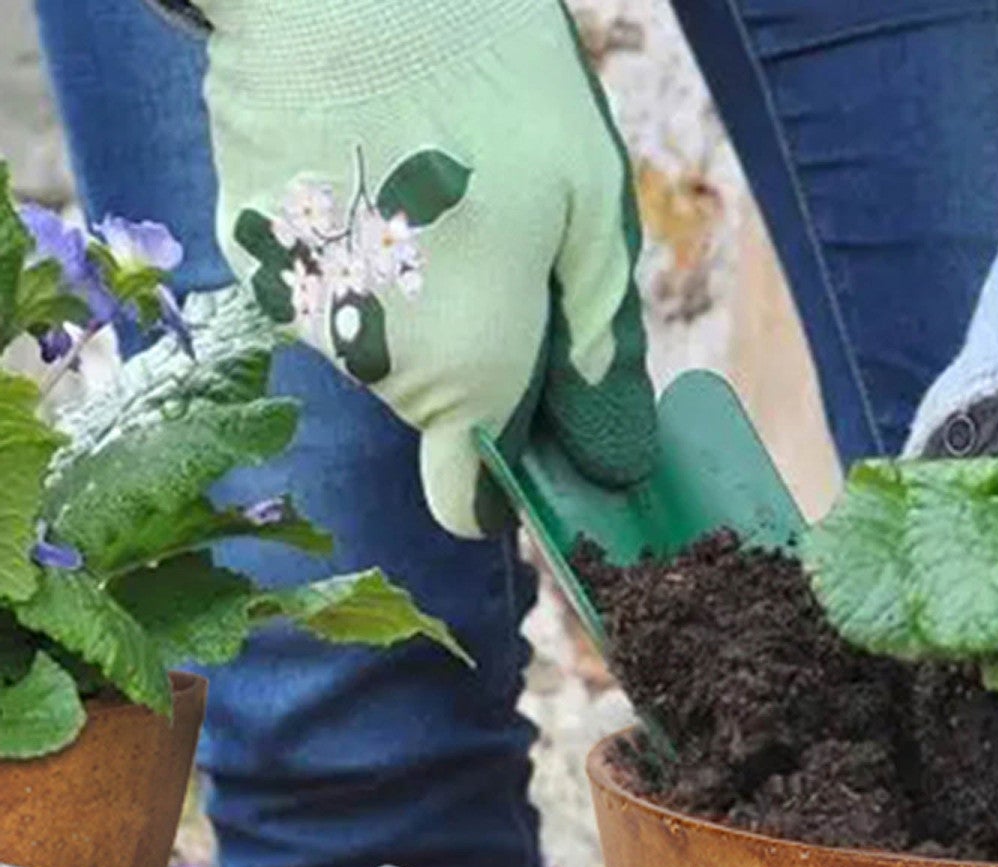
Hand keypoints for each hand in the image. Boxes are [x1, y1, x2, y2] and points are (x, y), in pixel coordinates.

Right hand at [196, 0, 655, 536]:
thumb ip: (600, 345)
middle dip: (479, 352)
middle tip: (508, 244)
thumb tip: (607, 445)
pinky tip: (372, 160)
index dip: (501, 490)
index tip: (529, 441)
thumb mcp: (591, 214)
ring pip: (378, 340)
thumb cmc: (493, 89)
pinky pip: (323, 280)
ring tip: (438, 182)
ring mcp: (298, 309)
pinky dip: (354, 247)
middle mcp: (371, 369)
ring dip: (415, 295)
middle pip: (437, 403)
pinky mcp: (247, 248)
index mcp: (467, 376)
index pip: (466, 503)